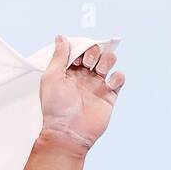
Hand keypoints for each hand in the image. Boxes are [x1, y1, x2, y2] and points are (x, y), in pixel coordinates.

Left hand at [38, 36, 125, 152]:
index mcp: (68, 72)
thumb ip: (58, 56)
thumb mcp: (51, 78)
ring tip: (99, 71)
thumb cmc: (55, 108)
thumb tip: (61, 37)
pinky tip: (108, 84)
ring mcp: (97, 85)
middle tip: (87, 63)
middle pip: (96, 52)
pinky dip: (117, 77)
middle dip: (94, 52)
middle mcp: (83, 77)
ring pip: (109, 61)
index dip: (81, 48)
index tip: (77, 56)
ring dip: (107, 60)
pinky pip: (119, 78)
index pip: (79, 50)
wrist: (68, 132)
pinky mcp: (109, 95)